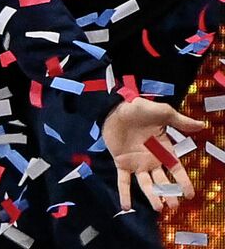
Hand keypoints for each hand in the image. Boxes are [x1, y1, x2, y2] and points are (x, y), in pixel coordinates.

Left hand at [104, 99, 202, 214]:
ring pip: (146, 184)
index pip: (176, 169)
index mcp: (163, 150)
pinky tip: (125, 206)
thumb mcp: (163, 113)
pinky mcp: (121, 163)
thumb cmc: (139, 109)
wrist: (114, 108)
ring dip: (152, 196)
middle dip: (169, 193)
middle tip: (174, 206)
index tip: (190, 194)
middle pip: (162, 181)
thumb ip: (180, 121)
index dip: (184, 181)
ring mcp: (136, 163)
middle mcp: (151, 159)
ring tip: (159, 208)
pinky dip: (124, 194)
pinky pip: (123, 181)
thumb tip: (202, 125)